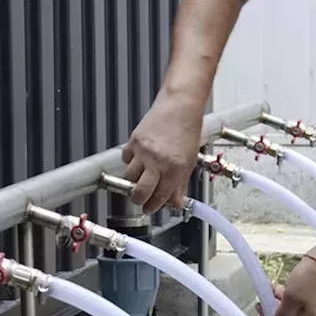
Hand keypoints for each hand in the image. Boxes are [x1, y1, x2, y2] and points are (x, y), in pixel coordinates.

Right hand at [122, 91, 203, 211]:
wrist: (180, 106)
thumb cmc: (188, 129)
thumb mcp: (190, 161)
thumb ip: (180, 184)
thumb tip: (175, 202)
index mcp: (174, 169)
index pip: (159, 197)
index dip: (153, 207)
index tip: (150, 209)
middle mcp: (157, 161)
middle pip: (140, 192)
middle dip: (139, 200)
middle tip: (141, 200)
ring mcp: (143, 151)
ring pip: (130, 177)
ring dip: (134, 180)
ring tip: (142, 176)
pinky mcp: (134, 141)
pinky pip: (125, 159)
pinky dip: (130, 163)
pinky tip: (139, 160)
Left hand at [269, 252, 315, 315]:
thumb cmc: (309, 280)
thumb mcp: (291, 299)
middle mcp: (309, 315)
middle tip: (261, 308)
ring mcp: (308, 304)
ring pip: (288, 310)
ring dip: (275, 305)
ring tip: (264, 296)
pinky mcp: (305, 294)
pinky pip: (290, 300)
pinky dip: (281, 296)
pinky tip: (272, 288)